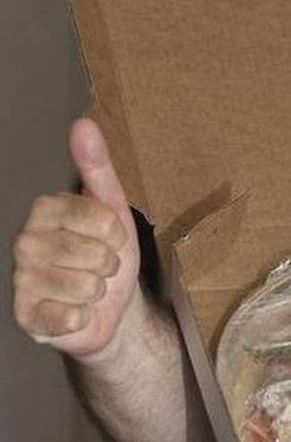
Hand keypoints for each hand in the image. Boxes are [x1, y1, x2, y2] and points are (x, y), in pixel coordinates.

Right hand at [12, 118, 141, 358]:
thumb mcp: (112, 207)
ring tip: (89, 288)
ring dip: (99, 291)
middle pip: (95, 254)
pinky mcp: (25, 316)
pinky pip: (71, 317)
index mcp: (45, 210)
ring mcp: (21, 280)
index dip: (118, 234)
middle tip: (100, 267)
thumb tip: (83, 123)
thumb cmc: (107, 252)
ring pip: (86, 286)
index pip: (102, 219)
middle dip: (110, 264)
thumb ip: (97, 167)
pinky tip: (74, 313)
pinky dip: (83, 318)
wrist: (110, 307)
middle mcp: (24, 241)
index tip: (111, 238)